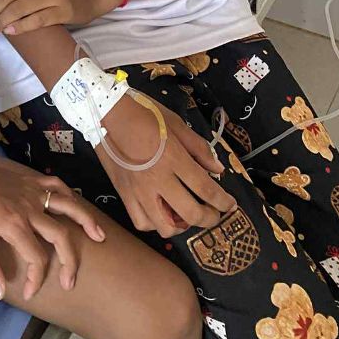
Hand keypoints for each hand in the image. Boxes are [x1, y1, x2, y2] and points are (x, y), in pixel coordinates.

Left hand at [0, 141, 104, 301]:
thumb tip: (1, 293)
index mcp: (15, 224)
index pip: (36, 258)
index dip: (37, 279)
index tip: (30, 292)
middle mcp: (31, 208)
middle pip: (61, 236)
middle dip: (69, 262)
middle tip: (70, 282)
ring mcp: (34, 192)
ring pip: (68, 206)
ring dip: (86, 222)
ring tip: (99, 237)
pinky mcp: (33, 181)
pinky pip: (58, 186)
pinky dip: (71, 196)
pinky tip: (77, 205)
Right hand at [98, 97, 235, 236]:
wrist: (107, 112)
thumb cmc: (144, 113)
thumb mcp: (177, 124)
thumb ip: (199, 148)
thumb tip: (218, 169)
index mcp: (174, 159)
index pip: (206, 189)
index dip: (223, 202)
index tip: (230, 205)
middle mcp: (158, 180)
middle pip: (191, 213)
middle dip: (209, 218)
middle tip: (214, 214)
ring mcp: (139, 191)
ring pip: (165, 226)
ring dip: (182, 225)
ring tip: (185, 215)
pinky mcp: (124, 194)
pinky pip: (141, 222)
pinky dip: (155, 224)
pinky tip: (161, 213)